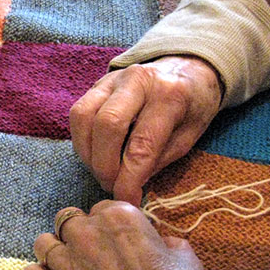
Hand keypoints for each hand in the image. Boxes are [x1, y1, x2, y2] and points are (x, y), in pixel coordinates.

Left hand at [22, 201, 204, 269]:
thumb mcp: (185, 259)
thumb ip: (166, 243)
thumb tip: (160, 243)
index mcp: (119, 218)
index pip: (99, 209)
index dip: (106, 227)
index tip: (114, 244)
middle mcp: (86, 234)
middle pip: (67, 222)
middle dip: (77, 236)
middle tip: (92, 258)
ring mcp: (66, 264)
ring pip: (43, 244)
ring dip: (54, 254)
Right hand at [69, 56, 222, 205]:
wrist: (186, 69)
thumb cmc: (191, 108)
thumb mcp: (188, 137)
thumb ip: (157, 160)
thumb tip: (128, 186)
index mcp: (170, 95)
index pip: (141, 144)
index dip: (129, 178)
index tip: (126, 200)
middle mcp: (138, 80)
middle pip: (106, 126)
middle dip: (104, 166)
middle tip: (111, 186)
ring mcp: (113, 78)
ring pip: (84, 117)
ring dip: (88, 153)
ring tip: (101, 171)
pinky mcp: (97, 83)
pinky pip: (78, 113)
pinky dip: (82, 140)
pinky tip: (95, 154)